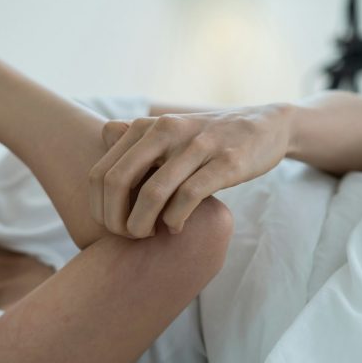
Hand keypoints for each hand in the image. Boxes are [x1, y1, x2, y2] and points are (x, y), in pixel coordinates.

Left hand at [89, 104, 292, 237]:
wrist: (263, 126)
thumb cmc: (205, 139)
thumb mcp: (168, 132)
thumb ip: (133, 136)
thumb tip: (104, 135)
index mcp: (145, 127)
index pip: (100, 173)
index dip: (98, 208)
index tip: (111, 226)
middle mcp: (166, 130)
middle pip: (117, 182)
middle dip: (115, 220)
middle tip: (128, 235)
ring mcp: (197, 145)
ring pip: (152, 193)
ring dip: (143, 225)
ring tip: (150, 234)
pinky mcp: (226, 161)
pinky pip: (189, 196)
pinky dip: (175, 220)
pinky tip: (176, 228)